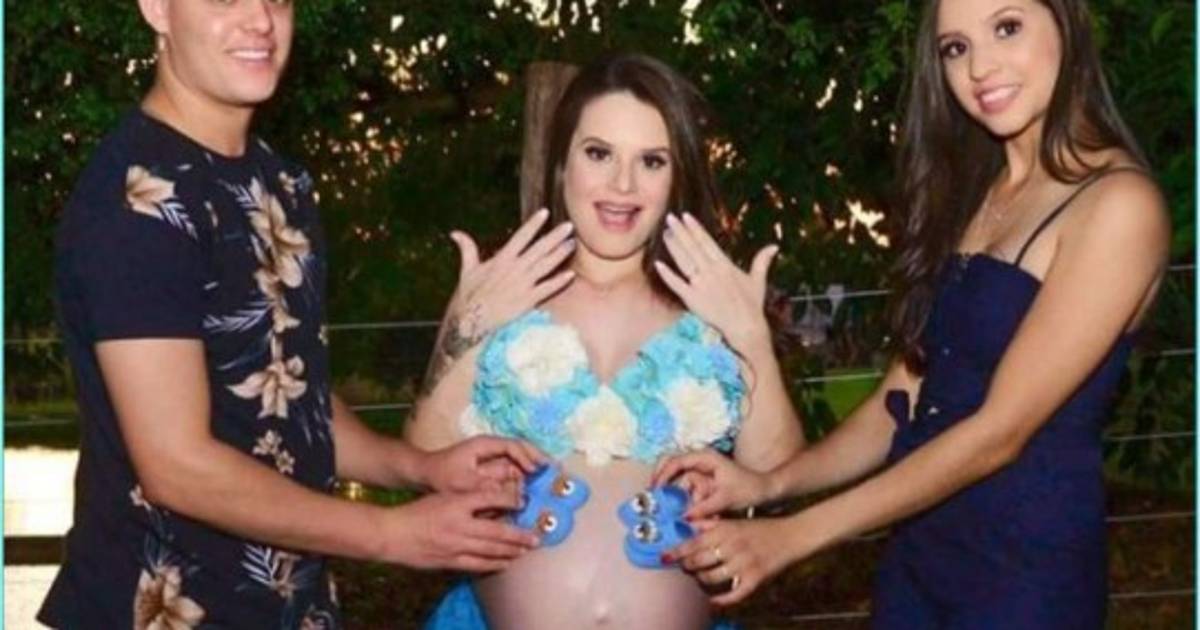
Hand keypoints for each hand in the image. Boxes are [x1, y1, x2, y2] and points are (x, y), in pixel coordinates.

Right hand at [383, 488, 539, 571]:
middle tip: (536, 536)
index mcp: (456, 502)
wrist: (393, 533)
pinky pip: (477, 564)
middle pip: (497, 530)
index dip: (510, 500)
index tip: (524, 502)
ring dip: (512, 551)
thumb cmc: (418, 511)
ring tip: (526, 550)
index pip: (490, 498)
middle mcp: (458, 524)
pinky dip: (494, 564)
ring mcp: (455, 545)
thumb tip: (496, 499)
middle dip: (520, 535)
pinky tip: (506, 562)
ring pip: (490, 549)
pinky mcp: (450, 560)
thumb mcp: (443, 496)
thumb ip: (468, 499)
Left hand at [422, 436, 546, 493]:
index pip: (513, 446)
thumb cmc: (441, 475)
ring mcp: (493, 458)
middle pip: (521, 449)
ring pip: (519, 460)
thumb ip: (488, 486)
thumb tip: (512, 494)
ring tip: (550, 479)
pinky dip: (524, 477)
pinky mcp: (492, 469)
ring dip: (534, 468)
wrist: (424, 474)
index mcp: (485, 444)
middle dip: (538, 459)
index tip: (538, 470)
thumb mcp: (463, 483)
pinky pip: (512, 471)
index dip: (527, 457)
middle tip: (555, 470)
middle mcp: (492, 448)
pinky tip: (533, 488)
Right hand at [444, 209, 575, 353]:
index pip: (520, 237)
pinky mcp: (527, 301)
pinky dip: (559, 282)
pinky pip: (546, 289)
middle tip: (569, 226)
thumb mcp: (467, 271)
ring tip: (572, 243)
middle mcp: (514, 270)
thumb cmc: (468, 297)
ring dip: (560, 254)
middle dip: (555, 237)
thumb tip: (455, 233)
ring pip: (546, 266)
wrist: (471, 323)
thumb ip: (467, 249)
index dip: (533, 224)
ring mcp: (522, 285)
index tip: (545, 212)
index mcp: (501, 260)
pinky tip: (571, 274)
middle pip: (538, 249)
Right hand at [652, 449, 773, 518]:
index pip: (676, 461)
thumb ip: (705, 507)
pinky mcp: (703, 479)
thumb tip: (684, 517)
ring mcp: (701, 469)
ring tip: (661, 503)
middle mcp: (700, 460)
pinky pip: (685, 484)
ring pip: (677, 475)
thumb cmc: (749, 489)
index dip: (663, 474)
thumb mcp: (727, 499)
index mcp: (705, 457)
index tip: (655, 489)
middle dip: (660, 478)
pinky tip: (675, 506)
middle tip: (651, 496)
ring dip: (669, 488)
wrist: (765, 490)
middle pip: (671, 464)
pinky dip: (678, 493)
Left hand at [653, 213, 777, 352]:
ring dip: (674, 246)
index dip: (695, 228)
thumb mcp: (758, 280)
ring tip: (665, 233)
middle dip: (680, 231)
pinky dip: (667, 275)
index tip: (686, 216)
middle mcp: (711, 272)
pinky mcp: (692, 299)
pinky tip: (657, 264)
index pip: (706, 242)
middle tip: (669, 218)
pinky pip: (677, 285)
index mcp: (725, 265)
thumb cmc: (752, 305)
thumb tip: (774, 246)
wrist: (745, 327)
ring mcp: (700, 285)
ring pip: (683, 261)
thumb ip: (762, 261)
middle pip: (692, 247)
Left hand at [667, 518, 797, 605]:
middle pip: (698, 562)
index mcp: (725, 530)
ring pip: (711, 578)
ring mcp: (743, 564)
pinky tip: (712, 601)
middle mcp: (732, 546)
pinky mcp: (755, 579)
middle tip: (684, 568)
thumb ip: (710, 525)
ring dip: (700, 581)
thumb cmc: (760, 528)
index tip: (663, 558)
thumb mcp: (734, 521)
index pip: (692, 543)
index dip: (675, 552)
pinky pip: (733, 594)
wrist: (791, 535)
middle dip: (686, 567)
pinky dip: (720, 600)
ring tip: (699, 578)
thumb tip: (687, 525)